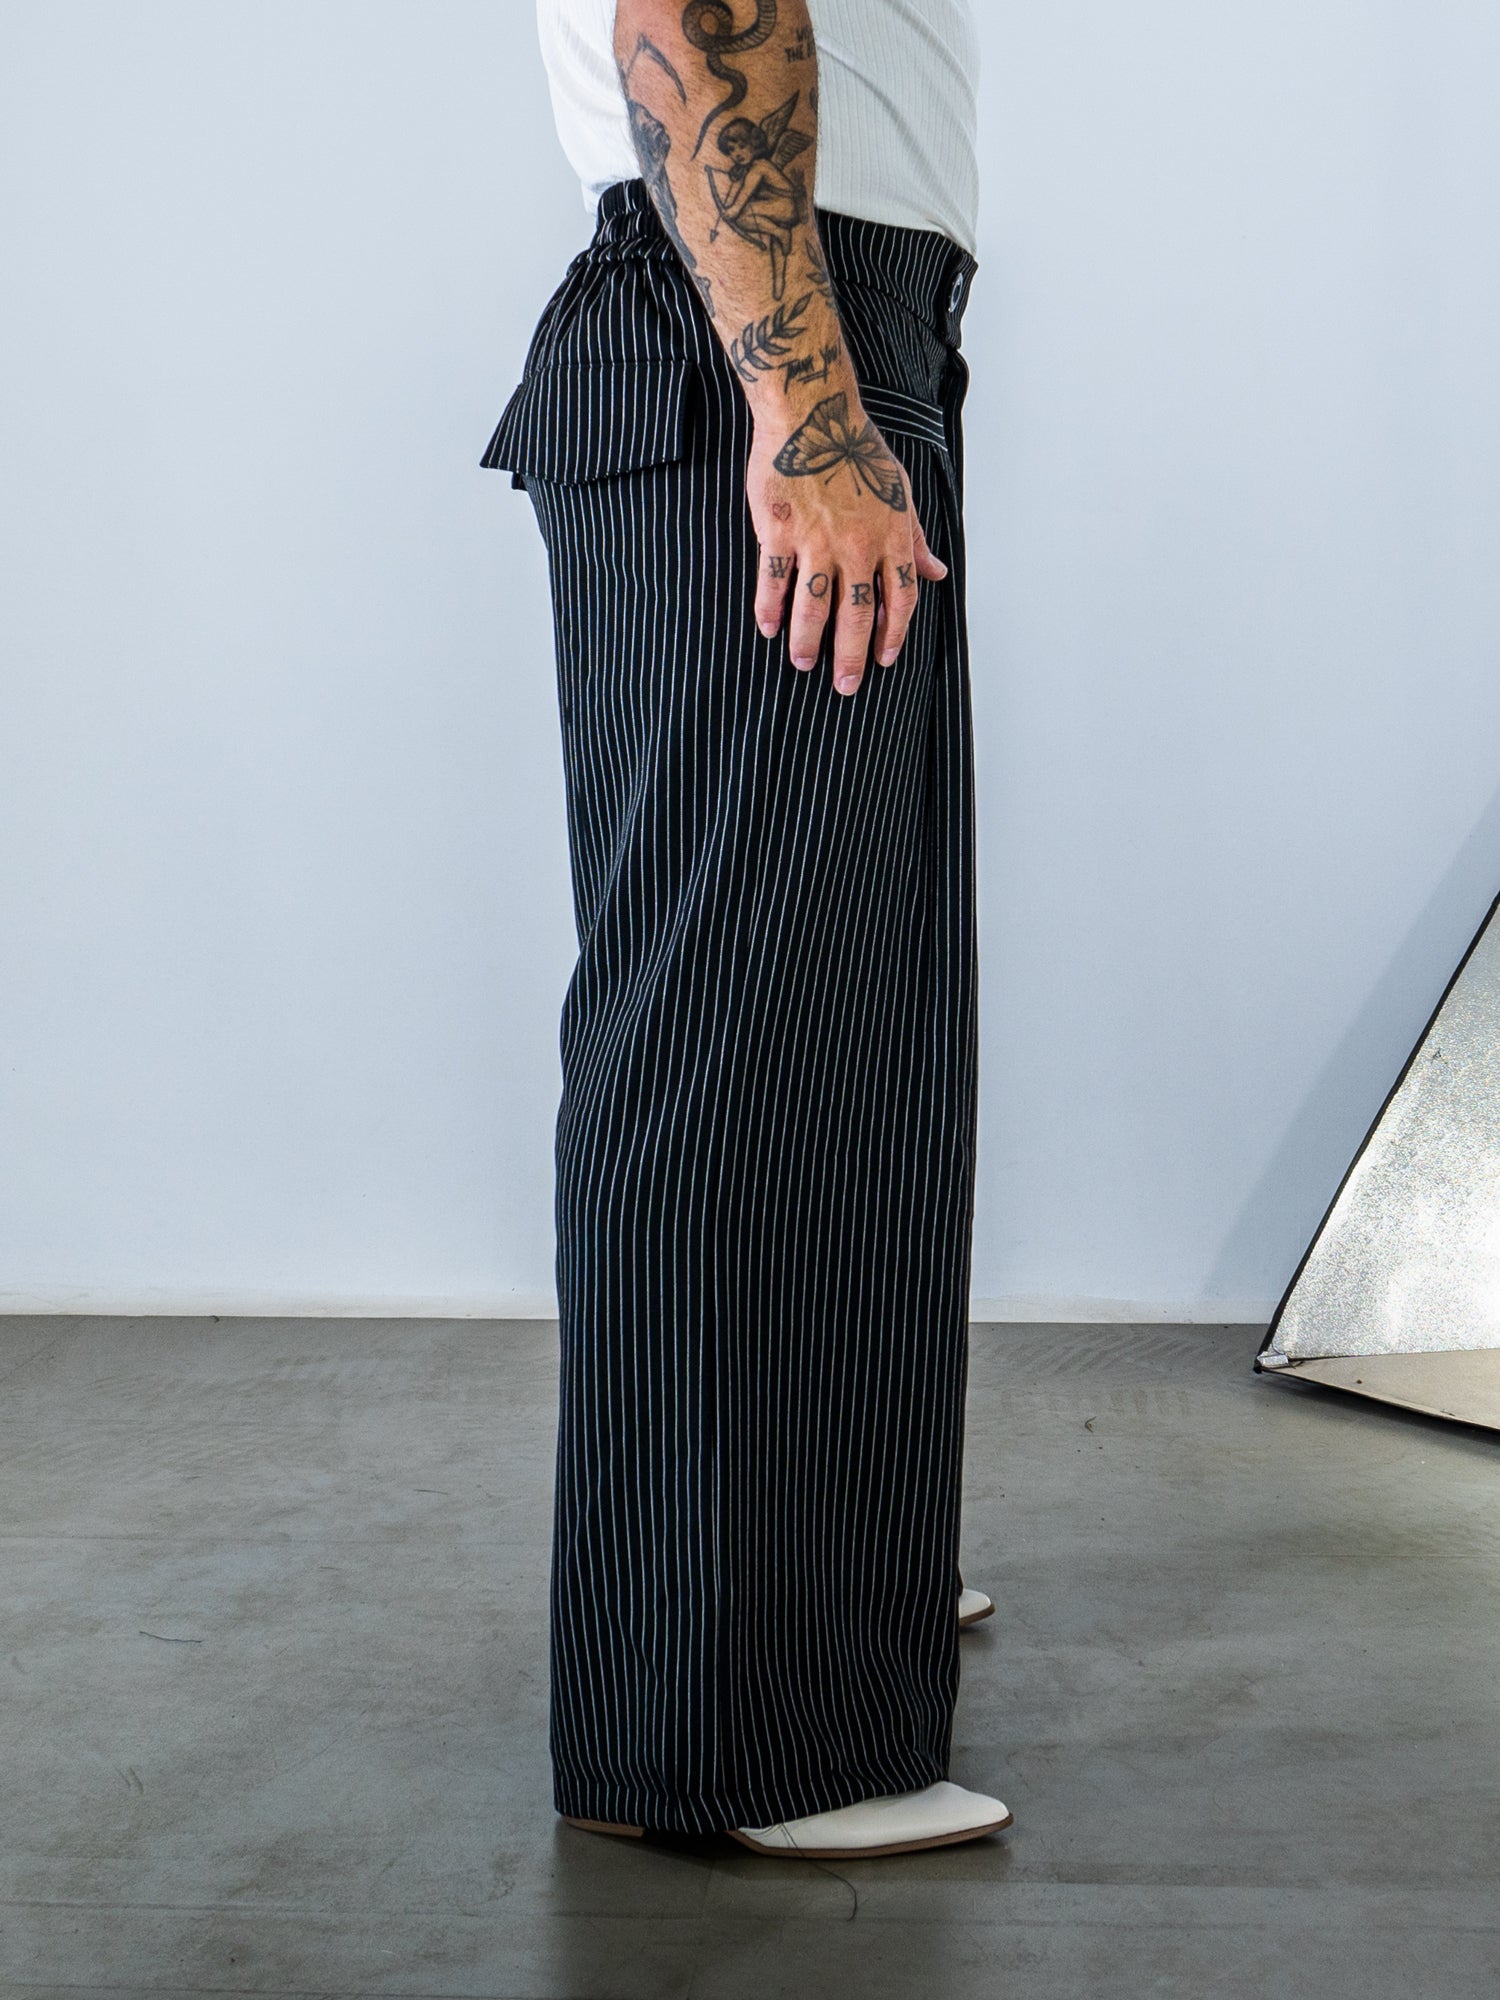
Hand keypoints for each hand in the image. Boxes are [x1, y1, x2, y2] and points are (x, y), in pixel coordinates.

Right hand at [747, 390, 947, 696]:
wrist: (810, 414)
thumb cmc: (853, 448)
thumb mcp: (898, 490)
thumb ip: (914, 537)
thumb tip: (936, 572)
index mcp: (890, 535)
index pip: (901, 598)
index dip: (895, 634)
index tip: (885, 659)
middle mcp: (857, 544)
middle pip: (858, 613)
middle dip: (853, 655)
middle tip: (847, 686)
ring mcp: (816, 540)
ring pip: (814, 605)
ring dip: (810, 641)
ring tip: (805, 664)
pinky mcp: (779, 531)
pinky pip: (774, 580)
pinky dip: (770, 608)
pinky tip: (769, 629)